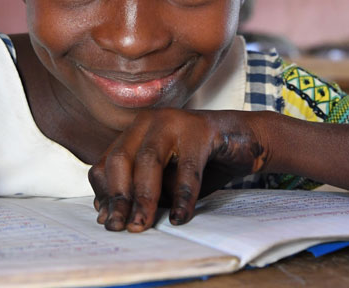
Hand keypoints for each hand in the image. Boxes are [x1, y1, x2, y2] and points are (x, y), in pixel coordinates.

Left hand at [88, 108, 267, 231]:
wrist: (244, 139)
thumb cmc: (199, 162)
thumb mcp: (164, 179)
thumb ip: (141, 192)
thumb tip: (113, 216)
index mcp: (135, 131)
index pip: (108, 162)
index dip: (105, 192)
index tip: (107, 220)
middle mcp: (149, 122)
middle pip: (122, 159)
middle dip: (119, 196)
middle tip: (119, 226)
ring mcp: (174, 122)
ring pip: (149, 161)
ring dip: (143, 197)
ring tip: (141, 224)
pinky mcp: (200, 131)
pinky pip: (187, 168)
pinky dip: (182, 196)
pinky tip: (180, 217)